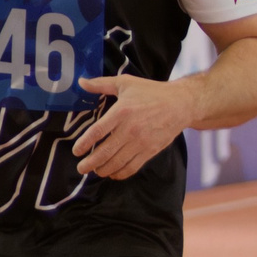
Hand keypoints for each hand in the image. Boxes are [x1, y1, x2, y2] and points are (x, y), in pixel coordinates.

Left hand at [71, 73, 195, 179]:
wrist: (181, 104)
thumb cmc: (151, 92)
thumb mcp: (125, 83)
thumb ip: (101, 84)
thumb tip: (81, 82)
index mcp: (121, 112)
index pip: (97, 132)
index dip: (84, 144)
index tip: (76, 151)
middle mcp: (130, 129)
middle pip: (105, 152)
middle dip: (90, 163)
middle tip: (81, 168)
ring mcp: (141, 142)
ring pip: (117, 162)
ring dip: (104, 170)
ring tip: (95, 171)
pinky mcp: (151, 150)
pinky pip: (133, 166)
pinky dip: (121, 173)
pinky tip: (113, 174)